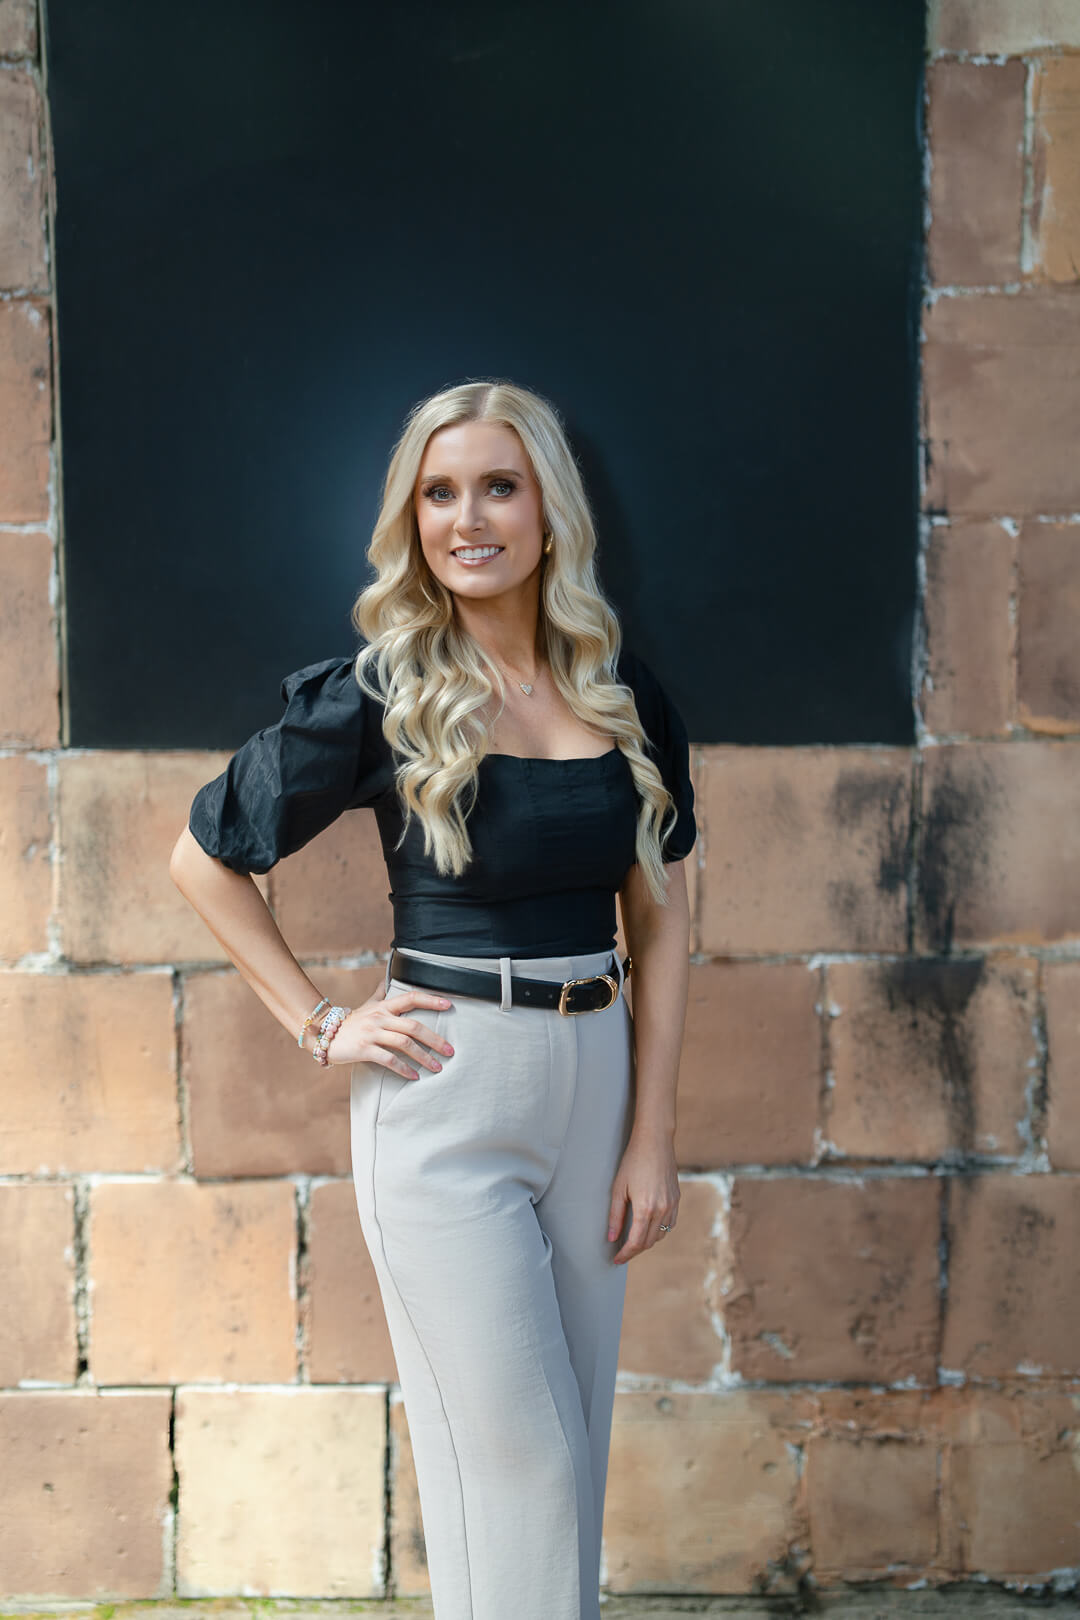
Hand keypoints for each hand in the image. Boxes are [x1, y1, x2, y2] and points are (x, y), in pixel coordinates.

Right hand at [323, 982, 454, 1076]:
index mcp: (383, 1006)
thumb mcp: (366, 1006)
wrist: (323, 1033)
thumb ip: (379, 995)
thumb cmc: (349, 1022)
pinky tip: (414, 1076)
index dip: (430, 1000)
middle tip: (450, 1051)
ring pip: (404, 1043)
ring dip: (424, 1057)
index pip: (411, 997)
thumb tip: (387, 980)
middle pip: (413, 1026)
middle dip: (435, 1039)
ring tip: (437, 1067)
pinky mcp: (363, 1049)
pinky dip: (404, 1069)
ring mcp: (371, 1033)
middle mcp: (379, 1017)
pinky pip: (388, 1059)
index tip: (449, 1005)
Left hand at [607, 1126, 679, 1264]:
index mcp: (645, 1208)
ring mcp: (672, 1205)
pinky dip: (659, 1231)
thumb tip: (612, 1237)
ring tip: (633, 1241)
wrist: (655, 1142)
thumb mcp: (618, 1187)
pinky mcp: (677, 1199)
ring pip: (660, 1235)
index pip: (636, 1242)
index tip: (616, 1259)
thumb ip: (615, 1215)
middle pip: (648, 1242)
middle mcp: (662, 1209)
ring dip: (647, 1242)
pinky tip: (648, 1228)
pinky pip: (670, 1224)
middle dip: (634, 1250)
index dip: (625, 1254)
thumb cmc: (633, 1161)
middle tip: (622, 1252)